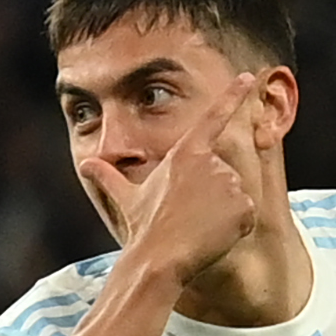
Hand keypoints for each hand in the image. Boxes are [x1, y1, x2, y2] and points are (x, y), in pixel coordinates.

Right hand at [76, 69, 262, 283]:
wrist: (160, 258)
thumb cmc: (143, 228)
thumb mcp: (126, 197)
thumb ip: (109, 176)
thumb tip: (86, 163)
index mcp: (185, 153)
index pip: (213, 118)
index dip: (233, 95)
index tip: (249, 76)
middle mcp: (211, 162)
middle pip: (222, 173)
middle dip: (210, 196)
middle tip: (188, 217)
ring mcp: (229, 183)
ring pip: (235, 196)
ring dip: (222, 213)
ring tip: (198, 228)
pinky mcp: (244, 206)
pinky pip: (246, 216)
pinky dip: (235, 229)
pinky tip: (214, 237)